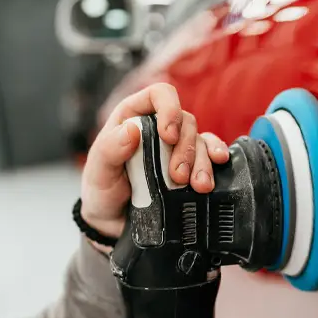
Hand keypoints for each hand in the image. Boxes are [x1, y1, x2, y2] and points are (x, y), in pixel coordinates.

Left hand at [79, 83, 229, 241]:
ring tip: (198, 186)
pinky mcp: (189, 165)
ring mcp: (176, 147)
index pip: (159, 95)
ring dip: (202, 162)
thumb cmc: (102, 189)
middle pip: (185, 121)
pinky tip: (219, 164)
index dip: (169, 109)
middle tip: (177, 176)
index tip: (169, 136)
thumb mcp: (99, 170)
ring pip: (200, 140)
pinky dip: (216, 158)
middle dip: (186, 149)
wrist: (114, 222)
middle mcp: (158, 127)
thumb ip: (110, 149)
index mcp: (134, 117)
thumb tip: (132, 130)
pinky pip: (210, 153)